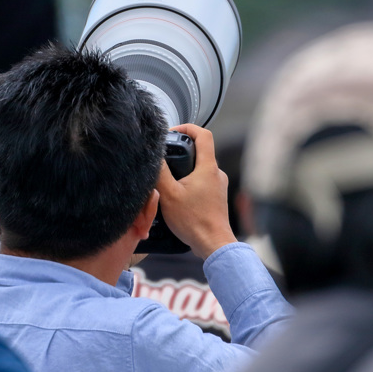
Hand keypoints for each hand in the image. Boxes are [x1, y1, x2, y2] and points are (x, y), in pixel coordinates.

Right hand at [155, 124, 235, 259]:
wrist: (213, 244)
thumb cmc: (194, 222)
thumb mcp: (169, 194)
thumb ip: (161, 172)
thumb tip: (154, 156)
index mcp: (208, 168)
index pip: (204, 134)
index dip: (188, 127)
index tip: (174, 131)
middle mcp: (217, 174)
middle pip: (201, 151)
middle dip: (183, 150)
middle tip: (166, 156)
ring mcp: (218, 186)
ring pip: (201, 168)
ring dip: (186, 169)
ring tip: (169, 178)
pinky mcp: (216, 197)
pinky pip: (203, 182)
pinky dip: (190, 182)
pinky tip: (178, 194)